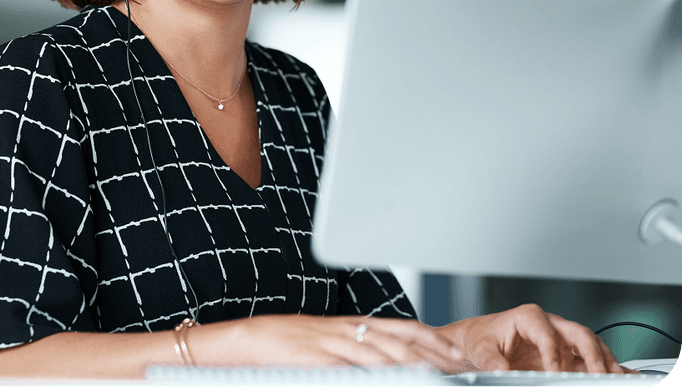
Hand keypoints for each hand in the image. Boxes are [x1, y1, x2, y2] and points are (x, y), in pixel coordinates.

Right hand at [191, 314, 466, 369]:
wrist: (241, 341)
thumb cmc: (278, 346)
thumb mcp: (320, 345)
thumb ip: (349, 351)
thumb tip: (375, 365)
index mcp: (347, 324)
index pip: (399, 328)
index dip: (431, 339)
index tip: (456, 352)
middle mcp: (345, 329)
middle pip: (400, 338)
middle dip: (434, 352)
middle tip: (462, 366)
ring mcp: (332, 341)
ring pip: (383, 349)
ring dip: (415, 362)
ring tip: (440, 374)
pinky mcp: (317, 356)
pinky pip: (353, 363)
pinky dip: (378, 370)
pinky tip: (395, 377)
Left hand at [438, 304, 626, 373]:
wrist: (482, 339)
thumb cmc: (482, 340)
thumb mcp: (480, 350)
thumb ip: (492, 362)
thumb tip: (504, 373)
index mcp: (529, 317)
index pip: (548, 336)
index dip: (555, 357)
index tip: (557, 376)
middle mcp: (550, 323)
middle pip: (579, 334)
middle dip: (593, 356)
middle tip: (600, 378)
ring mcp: (562, 338)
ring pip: (591, 345)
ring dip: (607, 362)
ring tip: (620, 380)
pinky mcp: (567, 352)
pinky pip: (591, 357)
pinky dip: (608, 366)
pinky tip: (623, 377)